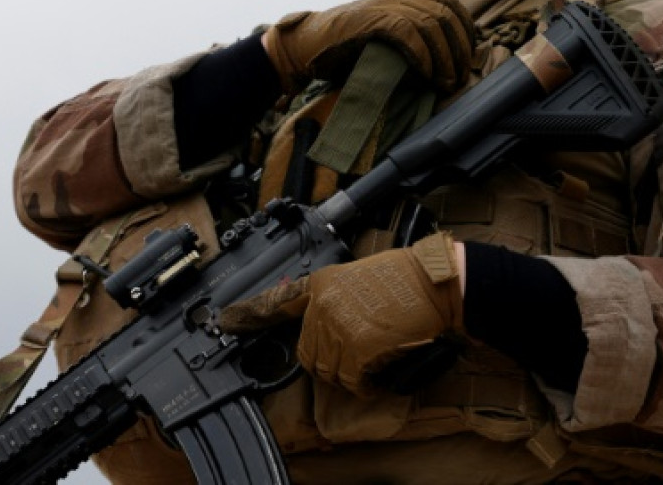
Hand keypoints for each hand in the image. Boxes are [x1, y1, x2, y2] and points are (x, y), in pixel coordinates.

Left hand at [219, 233, 464, 395]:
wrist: (435, 283)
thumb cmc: (408, 279)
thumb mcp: (360, 277)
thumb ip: (337, 297)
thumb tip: (328, 323)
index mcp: (322, 282)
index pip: (278, 300)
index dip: (250, 313)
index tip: (226, 320)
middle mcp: (323, 303)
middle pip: (308, 351)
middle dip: (328, 361)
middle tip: (355, 358)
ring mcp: (337, 326)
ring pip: (328, 370)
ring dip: (349, 375)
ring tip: (372, 363)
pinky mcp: (356, 347)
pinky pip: (351, 380)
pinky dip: (365, 385)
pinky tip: (378, 375)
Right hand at [262, 0, 474, 93]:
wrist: (305, 47)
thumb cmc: (345, 51)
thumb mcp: (386, 42)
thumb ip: (412, 43)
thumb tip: (446, 65)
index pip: (449, 5)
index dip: (465, 30)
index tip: (468, 58)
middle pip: (445, 15)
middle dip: (458, 48)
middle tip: (458, 77)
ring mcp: (383, 6)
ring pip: (431, 23)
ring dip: (443, 56)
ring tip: (445, 82)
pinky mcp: (370, 19)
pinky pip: (407, 32)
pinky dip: (421, 55)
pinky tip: (425, 74)